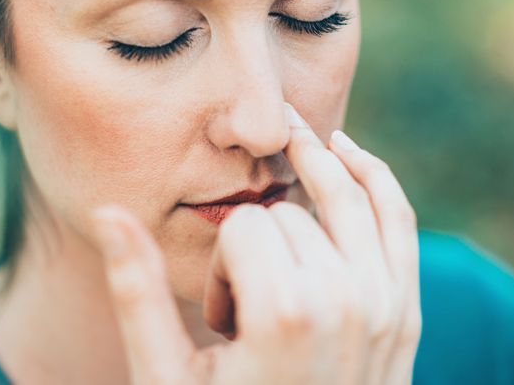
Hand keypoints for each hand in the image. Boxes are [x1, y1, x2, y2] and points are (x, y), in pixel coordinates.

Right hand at [91, 102, 420, 383]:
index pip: (242, 228)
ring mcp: (385, 305)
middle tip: (248, 319)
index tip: (222, 326)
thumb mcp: (166, 377)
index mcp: (286, 314)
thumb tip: (106, 211)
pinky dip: (375, 175)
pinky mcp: (406, 311)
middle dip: (258, 252)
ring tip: (286, 154)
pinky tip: (345, 151)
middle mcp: (346, 301)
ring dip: (311, 176)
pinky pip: (398, 217)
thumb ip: (137, 292)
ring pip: (345, 196)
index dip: (219, 269)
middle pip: (287, 216)